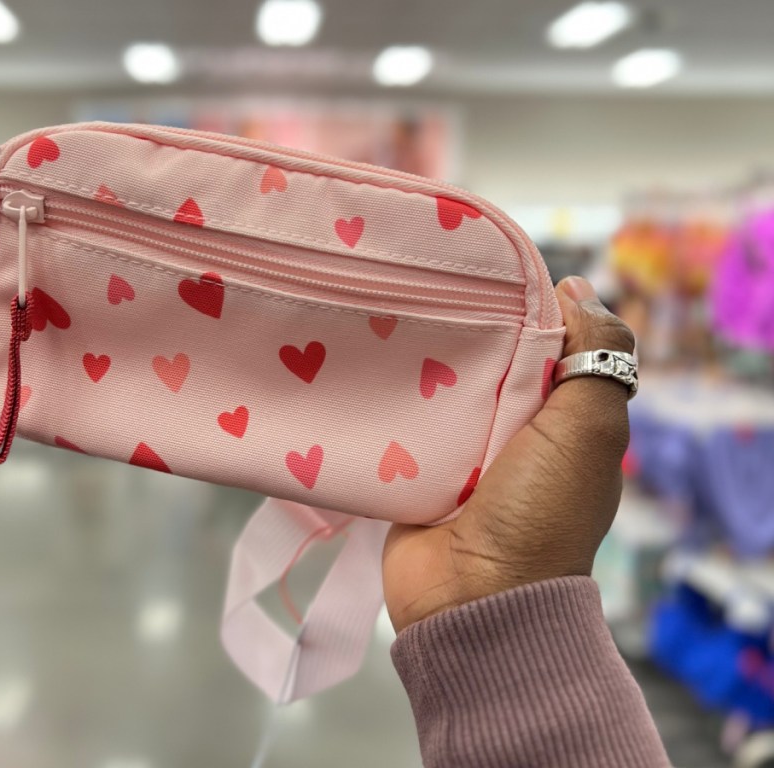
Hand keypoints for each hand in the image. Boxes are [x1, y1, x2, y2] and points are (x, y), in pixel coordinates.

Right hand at [383, 277, 635, 631]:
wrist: (473, 599)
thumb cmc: (539, 514)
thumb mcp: (588, 430)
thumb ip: (598, 357)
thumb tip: (577, 289)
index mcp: (560, 419)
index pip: (543, 342)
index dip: (520, 304)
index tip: (483, 269)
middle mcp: (511, 434)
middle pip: (485, 361)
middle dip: (459, 330)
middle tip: (417, 289)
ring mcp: (459, 456)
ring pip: (436, 390)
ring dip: (414, 365)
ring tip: (379, 316)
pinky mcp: (412, 474)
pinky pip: (397, 426)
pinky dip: (383, 403)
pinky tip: (357, 367)